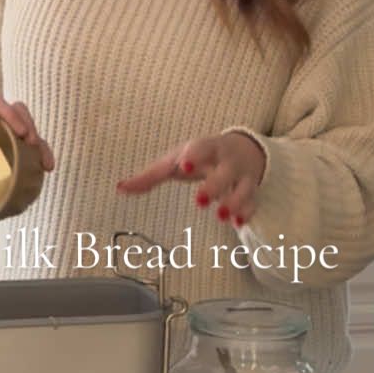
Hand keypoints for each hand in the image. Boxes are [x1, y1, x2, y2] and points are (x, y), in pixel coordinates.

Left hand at [0, 93, 54, 170]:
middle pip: (2, 104)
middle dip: (13, 117)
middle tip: (21, 134)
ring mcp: (8, 124)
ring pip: (22, 114)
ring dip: (31, 127)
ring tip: (34, 146)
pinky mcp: (23, 136)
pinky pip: (36, 138)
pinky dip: (43, 151)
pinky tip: (47, 166)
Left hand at [116, 132, 264, 223]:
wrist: (243, 149)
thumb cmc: (200, 157)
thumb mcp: (175, 162)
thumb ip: (150, 176)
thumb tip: (120, 188)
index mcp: (206, 148)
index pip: (202, 148)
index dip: (195, 155)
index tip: (185, 165)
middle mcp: (227, 161)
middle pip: (224, 171)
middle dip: (214, 186)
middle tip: (199, 201)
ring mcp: (241, 177)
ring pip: (243, 187)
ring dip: (234, 202)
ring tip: (221, 217)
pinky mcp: (251, 192)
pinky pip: (253, 203)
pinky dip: (247, 213)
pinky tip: (238, 224)